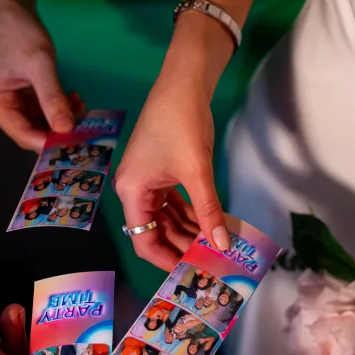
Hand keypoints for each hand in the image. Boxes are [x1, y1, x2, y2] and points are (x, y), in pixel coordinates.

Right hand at [0, 0, 79, 150]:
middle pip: (32, 133)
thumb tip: (66, 129)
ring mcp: (11, 104)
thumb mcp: (39, 64)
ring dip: (63, 120)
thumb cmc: (19, 33)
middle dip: (59, 131)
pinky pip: (43, 112)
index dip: (50, 142)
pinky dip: (60, 109)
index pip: (24, 135)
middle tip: (87, 124)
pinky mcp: (22, 98)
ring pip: (41, 125)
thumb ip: (52, 97)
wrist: (11, 8)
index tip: (78, 142)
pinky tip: (74, 99)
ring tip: (81, 105)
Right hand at [115, 72, 226, 271]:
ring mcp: (149, 181)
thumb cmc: (181, 124)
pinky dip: (193, 214)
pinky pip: (176, 202)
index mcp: (131, 192)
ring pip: (169, 218)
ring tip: (217, 247)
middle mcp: (135, 190)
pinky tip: (212, 225)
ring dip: (191, 231)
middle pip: (157, 231)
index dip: (167, 260)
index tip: (192, 273)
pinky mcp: (163, 172)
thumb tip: (223, 245)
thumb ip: (208, 211)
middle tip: (212, 262)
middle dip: (184, 246)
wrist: (184, 82)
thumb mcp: (197, 172)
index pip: (144, 240)